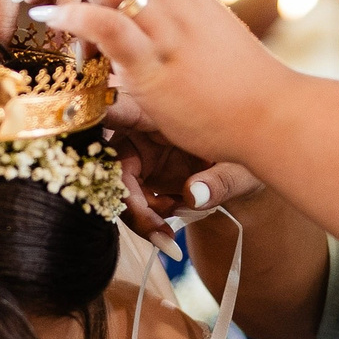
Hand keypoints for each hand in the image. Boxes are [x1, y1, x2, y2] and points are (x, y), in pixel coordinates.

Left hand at [16, 0, 292, 167]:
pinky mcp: (157, 61)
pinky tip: (52, 21)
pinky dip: (72, 16)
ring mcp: (166, 28)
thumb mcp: (205, 49)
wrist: (275, 116)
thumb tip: (135, 50)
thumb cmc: (242, 93)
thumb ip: (170, 41)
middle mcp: (174, 0)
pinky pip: (106, 24)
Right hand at [108, 122, 262, 242]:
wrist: (252, 170)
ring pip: (115, 187)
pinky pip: (128, 202)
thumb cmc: (249, 157)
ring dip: (142, 215)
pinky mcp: (139, 175)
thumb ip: (221, 181)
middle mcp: (140, 127)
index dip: (93, 123)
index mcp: (160, 108)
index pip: (116, 110)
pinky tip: (173, 221)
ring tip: (174, 228)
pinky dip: (149, 219)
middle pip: (109, 161)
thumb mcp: (244, 169)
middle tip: (159, 231)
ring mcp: (137, 152)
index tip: (86, 143)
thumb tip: (194, 196)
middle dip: (129, 201)